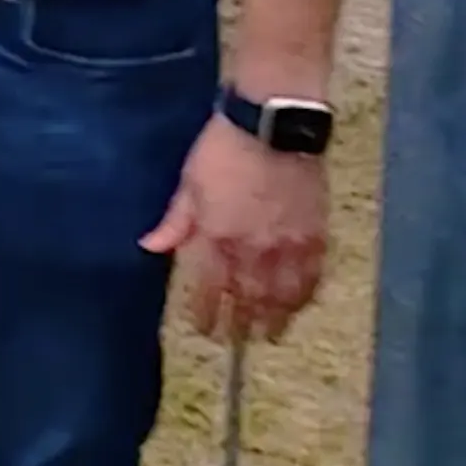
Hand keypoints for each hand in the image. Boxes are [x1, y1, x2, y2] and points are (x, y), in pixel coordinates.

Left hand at [141, 112, 328, 343]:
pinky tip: (299, 306)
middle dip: (239, 325)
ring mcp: (286, 246)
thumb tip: (150, 246)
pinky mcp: (314, 237)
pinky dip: (304, 297)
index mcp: (216, 235)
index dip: (204, 313)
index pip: (208, 289)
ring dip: (274, 320)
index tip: (202, 328)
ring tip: (268, 334)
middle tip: (235, 340)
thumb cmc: (222, 147)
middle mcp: (251, 249)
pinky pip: (311, 279)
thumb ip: (175, 220)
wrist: (272, 125)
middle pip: (246, 301)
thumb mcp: (189, 180)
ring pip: (281, 298)